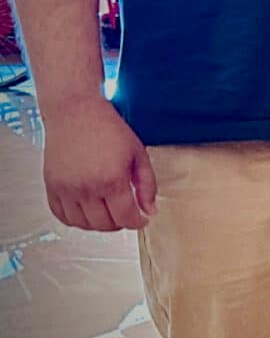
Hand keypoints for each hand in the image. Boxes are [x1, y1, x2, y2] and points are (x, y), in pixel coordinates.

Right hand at [43, 99, 155, 231]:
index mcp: (111, 180)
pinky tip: (87, 210)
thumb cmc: (107, 129)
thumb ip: (147, 185)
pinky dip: (75, 219)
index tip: (142, 219)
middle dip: (120, 223)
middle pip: (104, 225)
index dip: (137, 222)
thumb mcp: (138, 154)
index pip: (125, 218)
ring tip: (108, 212)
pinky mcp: (51, 187)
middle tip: (127, 213)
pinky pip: (61, 216)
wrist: (75, 112)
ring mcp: (65, 189)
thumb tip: (149, 209)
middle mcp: (86, 188)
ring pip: (82, 224)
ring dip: (98, 224)